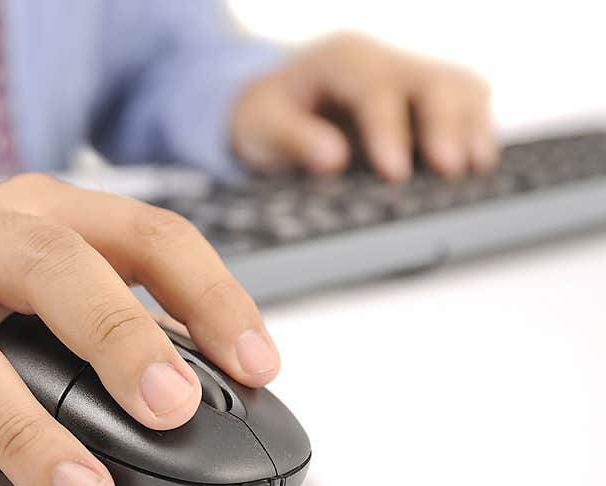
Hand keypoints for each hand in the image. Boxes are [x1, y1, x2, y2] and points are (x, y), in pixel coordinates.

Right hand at [0, 175, 279, 485]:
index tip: (257, 364)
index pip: (148, 236)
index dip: (212, 296)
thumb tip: (202, 389)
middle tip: (170, 408)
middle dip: (120, 338)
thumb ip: (114, 319)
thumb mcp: (43, 276)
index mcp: (45, 213)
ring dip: (26, 432)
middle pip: (54, 270)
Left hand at [231, 31, 497, 179]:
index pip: (374, 87)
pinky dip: (477, 130)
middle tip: (449, 170)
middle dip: (444, 125)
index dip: (388, 129)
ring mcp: (410, 76)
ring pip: (460, 87)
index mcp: (341, 59)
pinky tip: (479, 163)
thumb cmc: (265, 116)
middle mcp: (383, 60)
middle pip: (431, 80)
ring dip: (471, 126)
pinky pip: (468, 103)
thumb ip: (291, 139)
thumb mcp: (259, 126)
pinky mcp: (427, 99)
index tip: (394, 172)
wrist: (274, 105)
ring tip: (475, 168)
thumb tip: (331, 159)